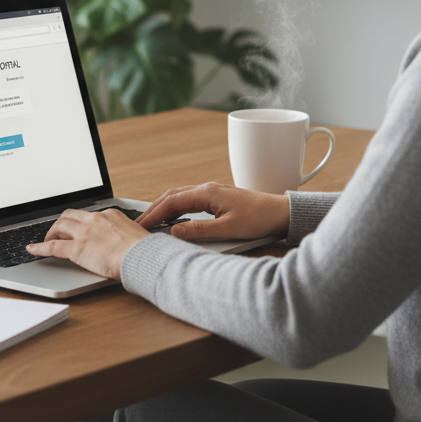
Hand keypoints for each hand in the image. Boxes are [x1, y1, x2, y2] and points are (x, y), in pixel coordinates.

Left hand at [25, 208, 148, 279]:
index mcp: (110, 214)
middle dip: (61, 223)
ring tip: (46, 240)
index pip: (88, 215)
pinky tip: (33, 250)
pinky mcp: (77, 249)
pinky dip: (40, 248)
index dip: (79, 222)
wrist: (143, 256)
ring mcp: (85, 233)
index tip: (77, 227)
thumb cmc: (144, 250)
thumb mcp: (136, 235)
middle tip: (57, 232)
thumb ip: (125, 235)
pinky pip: (53, 246)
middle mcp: (95, 219)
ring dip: (51, 232)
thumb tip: (127, 242)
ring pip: (59, 226)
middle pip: (69, 215)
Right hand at [137, 182, 289, 241]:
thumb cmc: (259, 219)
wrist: (281, 212)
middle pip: (172, 196)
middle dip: (154, 209)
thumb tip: (174, 232)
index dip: (153, 214)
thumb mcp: (227, 230)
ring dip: (164, 208)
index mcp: (207, 193)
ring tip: (151, 222)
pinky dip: (176, 208)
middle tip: (139, 224)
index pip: (171, 202)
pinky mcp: (218, 198)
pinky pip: (189, 200)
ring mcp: (212, 192)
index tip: (140, 226)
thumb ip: (199, 231)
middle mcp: (207, 189)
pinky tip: (174, 218)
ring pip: (180, 197)